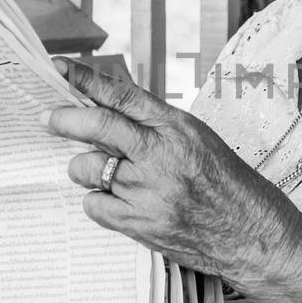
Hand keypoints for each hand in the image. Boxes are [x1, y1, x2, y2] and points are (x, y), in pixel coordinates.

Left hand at [45, 58, 299, 288]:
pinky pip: (93, 205)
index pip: (123, 96)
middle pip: (98, 127)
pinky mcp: (140, 224)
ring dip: (87, 168)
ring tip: (104, 173)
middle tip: (50, 119)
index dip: (86, 79)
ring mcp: (149, 192)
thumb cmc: (227, 183)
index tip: (61, 68)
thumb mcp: (198, 138)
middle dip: (65, 119)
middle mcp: (162, 156)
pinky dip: (97, 200)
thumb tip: (105, 108)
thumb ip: (154, 124)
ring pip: (88, 169)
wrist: (251, 234)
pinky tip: (115, 200)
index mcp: (178, 129)